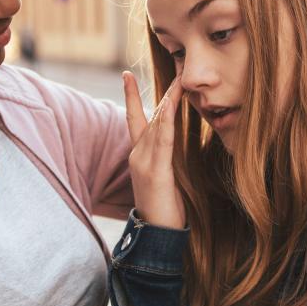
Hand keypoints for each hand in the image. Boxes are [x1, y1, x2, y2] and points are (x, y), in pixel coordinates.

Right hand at [123, 71, 185, 229]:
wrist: (156, 234)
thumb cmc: (163, 208)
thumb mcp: (162, 177)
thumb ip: (162, 157)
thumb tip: (170, 139)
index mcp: (138, 155)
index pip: (134, 119)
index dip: (130, 96)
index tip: (126, 74)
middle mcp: (138, 155)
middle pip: (150, 117)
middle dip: (165, 93)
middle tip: (175, 70)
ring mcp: (144, 163)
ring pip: (158, 125)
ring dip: (170, 102)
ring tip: (180, 81)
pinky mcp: (157, 172)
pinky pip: (164, 141)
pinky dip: (168, 121)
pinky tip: (173, 105)